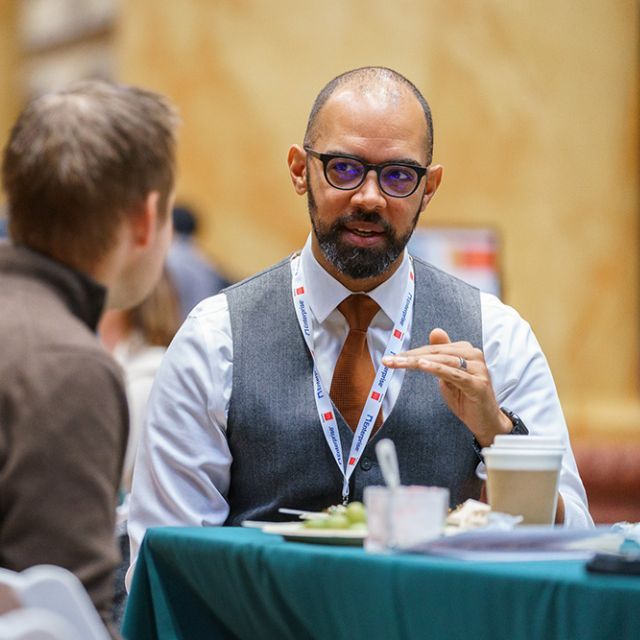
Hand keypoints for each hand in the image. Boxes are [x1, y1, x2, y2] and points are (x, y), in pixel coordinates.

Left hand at [382, 328, 511, 445]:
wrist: (486, 422)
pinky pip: (454, 374)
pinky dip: (436, 368)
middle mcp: (474, 355)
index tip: (393, 357)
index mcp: (466, 351)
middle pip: (436, 352)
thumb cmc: (466, 398)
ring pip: (443, 361)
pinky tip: (422, 365)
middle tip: (390, 360)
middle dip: (411, 356)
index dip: (413, 352)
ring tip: (401, 362)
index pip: (434, 348)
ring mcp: (477, 369)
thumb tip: (435, 331)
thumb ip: (441, 355)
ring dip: (418, 361)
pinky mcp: (477, 384)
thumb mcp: (448, 375)